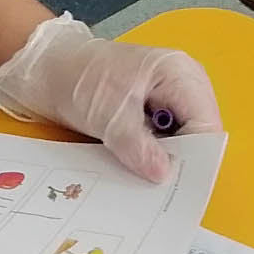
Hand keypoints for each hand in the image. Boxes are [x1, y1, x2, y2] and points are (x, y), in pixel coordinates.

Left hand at [0, 14, 223, 182]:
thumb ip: (138, 146)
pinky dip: (153, 152)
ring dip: (165, 158)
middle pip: (199, 132)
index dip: (198, 155)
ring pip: (182, 138)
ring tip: (145, 176)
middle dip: (182, 158)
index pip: (206, 123)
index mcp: (179, 73)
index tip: (179, 184)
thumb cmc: (78, 77)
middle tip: (159, 184)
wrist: (47, 68)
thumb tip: (163, 175)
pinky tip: (137, 164)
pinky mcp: (153, 110)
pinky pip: (164, 137)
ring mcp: (169, 96)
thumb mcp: (108, 114)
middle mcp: (182, 83)